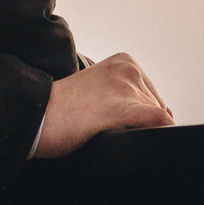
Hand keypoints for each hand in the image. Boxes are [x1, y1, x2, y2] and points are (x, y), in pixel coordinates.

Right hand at [33, 53, 173, 158]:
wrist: (36, 115)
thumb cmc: (64, 110)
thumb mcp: (100, 91)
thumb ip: (130, 97)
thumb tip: (167, 118)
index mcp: (124, 62)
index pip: (152, 96)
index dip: (144, 118)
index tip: (128, 131)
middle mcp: (128, 69)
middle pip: (156, 107)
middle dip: (143, 125)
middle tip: (113, 133)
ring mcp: (126, 86)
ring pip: (156, 118)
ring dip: (142, 132)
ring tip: (108, 134)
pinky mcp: (122, 107)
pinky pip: (156, 120)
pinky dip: (162, 132)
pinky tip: (158, 142)